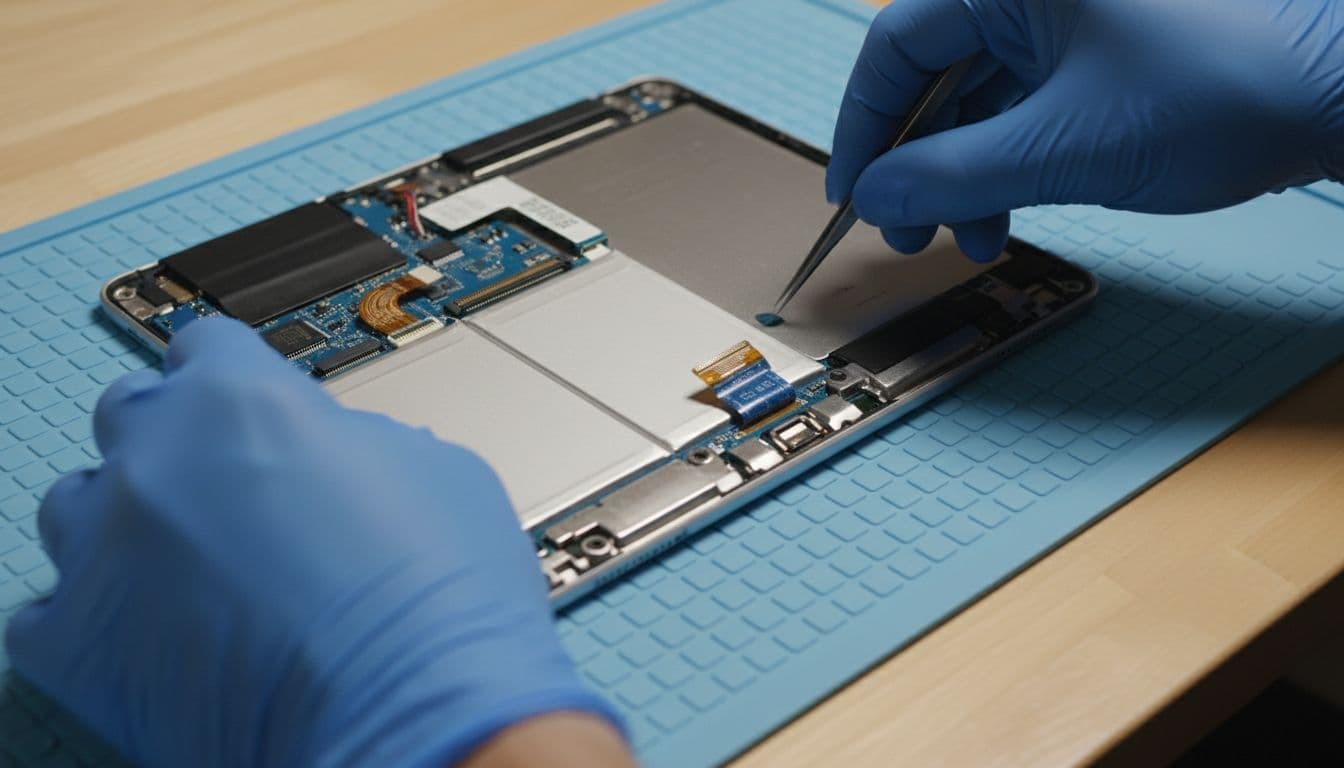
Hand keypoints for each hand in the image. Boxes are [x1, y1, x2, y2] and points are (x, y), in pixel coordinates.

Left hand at [5, 318, 621, 766]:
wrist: (414, 712)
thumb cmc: (438, 600)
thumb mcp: (432, 467)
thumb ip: (353, 439)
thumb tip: (331, 455)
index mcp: (242, 398)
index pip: (207, 345)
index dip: (232, 373)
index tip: (238, 398)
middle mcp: (155, 457)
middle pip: (131, 411)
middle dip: (175, 438)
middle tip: (225, 485)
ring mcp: (102, 549)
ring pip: (76, 504)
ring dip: (126, 522)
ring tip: (190, 567)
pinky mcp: (73, 643)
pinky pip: (49, 609)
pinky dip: (98, 616)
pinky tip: (157, 632)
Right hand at [828, 0, 1343, 261]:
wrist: (1338, 91)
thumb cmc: (1220, 88)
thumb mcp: (1063, 146)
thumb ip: (951, 173)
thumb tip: (875, 194)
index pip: (898, 47)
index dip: (864, 126)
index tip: (853, 193)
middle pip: (933, 76)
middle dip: (915, 162)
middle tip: (908, 232)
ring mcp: (1066, 24)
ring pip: (976, 102)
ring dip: (961, 176)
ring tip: (971, 238)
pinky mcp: (1096, 59)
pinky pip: (1020, 111)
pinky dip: (1004, 166)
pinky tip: (1007, 214)